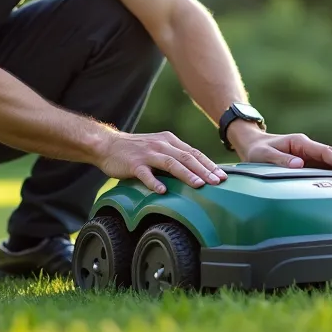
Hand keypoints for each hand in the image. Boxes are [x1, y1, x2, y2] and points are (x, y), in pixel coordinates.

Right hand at [95, 130, 227, 193]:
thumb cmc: (136, 150)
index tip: (223, 176)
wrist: (108, 145)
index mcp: (169, 140)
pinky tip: (162, 191)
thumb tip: (198, 173)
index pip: (194, 153)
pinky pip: (145, 174)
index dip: (209, 164)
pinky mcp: (133, 164)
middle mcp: (161, 145)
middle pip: (186, 157)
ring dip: (186, 174)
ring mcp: (147, 154)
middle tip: (218, 182)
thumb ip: (175, 156)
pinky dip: (154, 182)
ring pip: (170, 163)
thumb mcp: (158, 148)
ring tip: (199, 185)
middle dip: (204, 170)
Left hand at [236, 128, 331, 182]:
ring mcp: (311, 155)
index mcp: (301, 143)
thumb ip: (280, 160)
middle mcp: (309, 148)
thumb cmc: (257, 150)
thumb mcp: (263, 155)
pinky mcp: (310, 163)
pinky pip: (328, 168)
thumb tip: (300, 165)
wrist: (252, 144)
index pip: (326, 153)